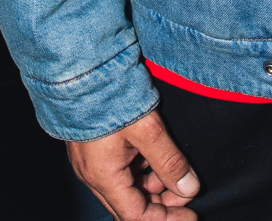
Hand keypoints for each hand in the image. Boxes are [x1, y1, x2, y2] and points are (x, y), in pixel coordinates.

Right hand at [66, 109, 200, 219]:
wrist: (80, 66)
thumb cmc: (110, 96)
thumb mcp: (148, 130)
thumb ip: (170, 162)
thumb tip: (189, 189)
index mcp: (103, 177)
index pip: (137, 217)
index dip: (166, 220)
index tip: (191, 213)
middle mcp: (93, 176)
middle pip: (129, 207)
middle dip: (160, 205)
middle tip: (186, 191)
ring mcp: (90, 162)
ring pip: (125, 189)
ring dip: (151, 186)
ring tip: (172, 168)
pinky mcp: (92, 148)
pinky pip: (118, 171)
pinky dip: (139, 171)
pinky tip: (153, 155)